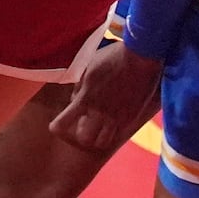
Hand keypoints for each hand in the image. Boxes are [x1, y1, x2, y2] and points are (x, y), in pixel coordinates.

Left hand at [50, 39, 162, 154]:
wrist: (142, 56)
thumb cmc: (114, 56)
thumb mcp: (89, 65)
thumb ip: (79, 85)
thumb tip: (74, 98)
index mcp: (85, 98)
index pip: (63, 123)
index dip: (56, 127)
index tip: (56, 125)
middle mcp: (99, 112)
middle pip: (84, 138)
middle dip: (80, 133)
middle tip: (83, 123)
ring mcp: (116, 117)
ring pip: (102, 141)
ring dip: (97, 136)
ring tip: (98, 126)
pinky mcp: (131, 118)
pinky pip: (118, 134)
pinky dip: (112, 131)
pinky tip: (113, 120)